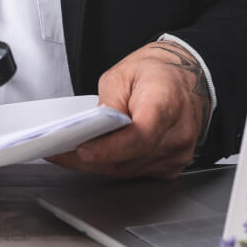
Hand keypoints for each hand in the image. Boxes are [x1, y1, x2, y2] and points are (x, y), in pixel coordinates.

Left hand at [47, 41, 211, 178]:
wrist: (187, 79)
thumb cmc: (157, 73)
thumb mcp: (122, 74)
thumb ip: (108, 104)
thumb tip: (91, 131)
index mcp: (167, 102)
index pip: (140, 135)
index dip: (109, 148)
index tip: (83, 150)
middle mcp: (178, 132)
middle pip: (129, 158)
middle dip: (91, 158)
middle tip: (59, 153)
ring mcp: (178, 153)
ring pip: (128, 170)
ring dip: (98, 164)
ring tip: (72, 153)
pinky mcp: (172, 166)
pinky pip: (136, 173)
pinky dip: (114, 165)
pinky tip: (98, 156)